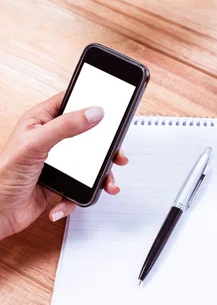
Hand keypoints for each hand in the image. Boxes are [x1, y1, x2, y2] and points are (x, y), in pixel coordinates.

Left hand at [0, 92, 127, 239]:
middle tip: (117, 154)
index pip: (70, 102)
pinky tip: (63, 202)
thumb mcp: (36, 144)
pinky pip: (79, 188)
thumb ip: (66, 126)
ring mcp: (56, 163)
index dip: (90, 102)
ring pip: (89, 165)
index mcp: (40, 122)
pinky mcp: (59, 184)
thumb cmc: (2, 176)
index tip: (110, 107)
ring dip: (100, 177)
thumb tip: (93, 112)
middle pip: (88, 136)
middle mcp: (49, 140)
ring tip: (107, 184)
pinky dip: (76, 198)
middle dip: (105, 148)